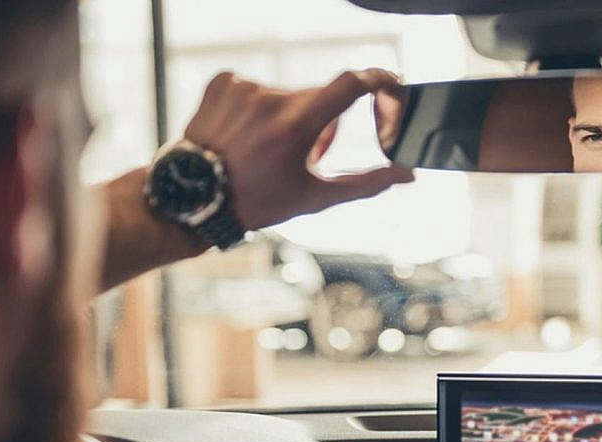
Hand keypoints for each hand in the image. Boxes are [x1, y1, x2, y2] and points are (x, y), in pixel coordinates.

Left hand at [183, 68, 414, 230]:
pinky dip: (260, 108)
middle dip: (321, 122)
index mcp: (296, 125)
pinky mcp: (224, 80)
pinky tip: (246, 135)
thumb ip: (365, 184)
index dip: (378, 80)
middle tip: (302, 154)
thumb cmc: (256, 201)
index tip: (389, 84)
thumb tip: (405, 175)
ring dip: (289, 116)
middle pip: (319, 98)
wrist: (196, 197)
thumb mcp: (314, 196)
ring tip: (266, 149)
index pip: (351, 84)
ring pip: (288, 94)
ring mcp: (244, 86)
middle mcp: (270, 99)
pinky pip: (258, 88)